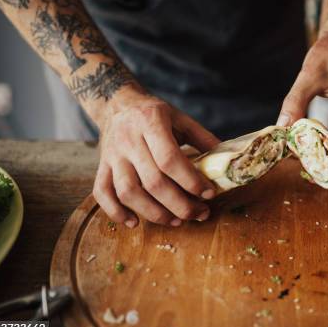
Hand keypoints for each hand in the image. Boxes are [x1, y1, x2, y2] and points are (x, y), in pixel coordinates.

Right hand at [92, 89, 219, 227]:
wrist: (117, 103)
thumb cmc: (153, 112)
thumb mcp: (180, 117)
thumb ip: (202, 137)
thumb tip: (226, 160)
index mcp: (151, 123)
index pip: (170, 159)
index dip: (190, 180)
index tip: (208, 194)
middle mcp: (129, 140)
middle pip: (153, 181)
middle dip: (179, 204)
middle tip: (198, 214)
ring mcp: (112, 155)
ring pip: (128, 192)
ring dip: (153, 213)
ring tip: (176, 221)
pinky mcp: (101, 166)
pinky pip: (102, 193)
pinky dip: (115, 212)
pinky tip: (134, 223)